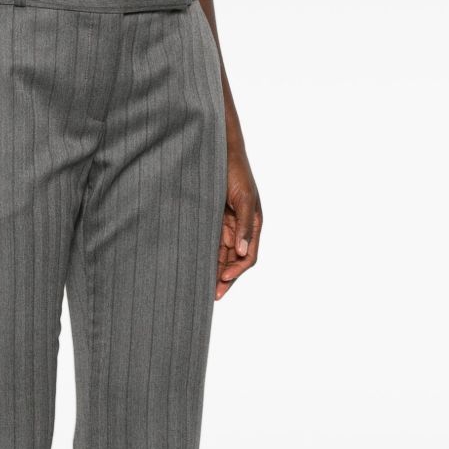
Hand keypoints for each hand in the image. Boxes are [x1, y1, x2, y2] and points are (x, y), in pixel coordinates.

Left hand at [216, 150, 261, 299]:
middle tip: (211, 295)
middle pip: (234, 261)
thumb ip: (245, 226)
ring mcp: (227, 226)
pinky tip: (196, 267)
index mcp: (253, 225)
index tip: (223, 279)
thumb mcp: (244, 198)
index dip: (237, 271)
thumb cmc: (236, 171)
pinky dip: (205, 257)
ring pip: (222, 256)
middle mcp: (241, 229)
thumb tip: (242, 251)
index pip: (248, 256)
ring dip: (214, 271)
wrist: (219, 152)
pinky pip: (210, 244)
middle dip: (224, 278)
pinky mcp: (213, 221)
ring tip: (202, 288)